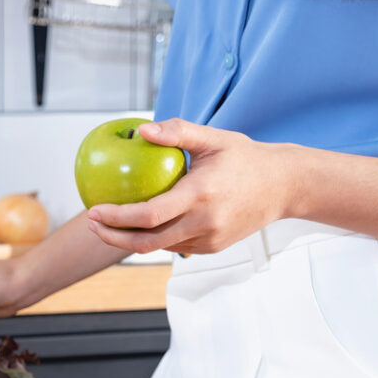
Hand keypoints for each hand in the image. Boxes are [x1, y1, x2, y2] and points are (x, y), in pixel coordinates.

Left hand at [86, 119, 296, 255]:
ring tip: (109, 225)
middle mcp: (204, 222)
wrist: (285, 186)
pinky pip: (176, 245)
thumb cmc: (247, 158)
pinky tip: (140, 226)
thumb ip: (177, 132)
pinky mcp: (213, 247)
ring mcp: (209, 239)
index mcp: (200, 195)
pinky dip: (156, 238)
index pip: (149, 215)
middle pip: (147, 242)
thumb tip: (142, 130)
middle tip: (93, 223)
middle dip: (113, 237)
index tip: (94, 210)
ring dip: (131, 240)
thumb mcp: (214, 138)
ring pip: (160, 247)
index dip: (117, 218)